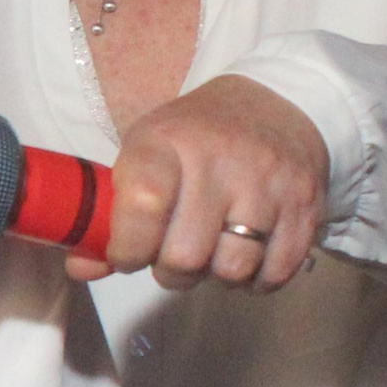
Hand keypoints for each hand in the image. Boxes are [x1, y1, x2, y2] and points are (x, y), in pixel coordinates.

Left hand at [81, 74, 327, 292]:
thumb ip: (110, 216)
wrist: (277, 106)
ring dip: (215, 277)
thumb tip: (80, 269)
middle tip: (173, 258)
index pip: (142, 204)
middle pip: (185, 254)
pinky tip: (247, 257)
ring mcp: (269, 184)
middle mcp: (220, 161)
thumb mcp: (144, 156)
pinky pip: (276, 272)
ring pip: (233, 270)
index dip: (128, 248)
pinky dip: (256, 280)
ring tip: (212, 254)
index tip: (128, 255)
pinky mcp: (306, 207)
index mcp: (166, 143)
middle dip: (171, 272)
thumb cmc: (194, 138)